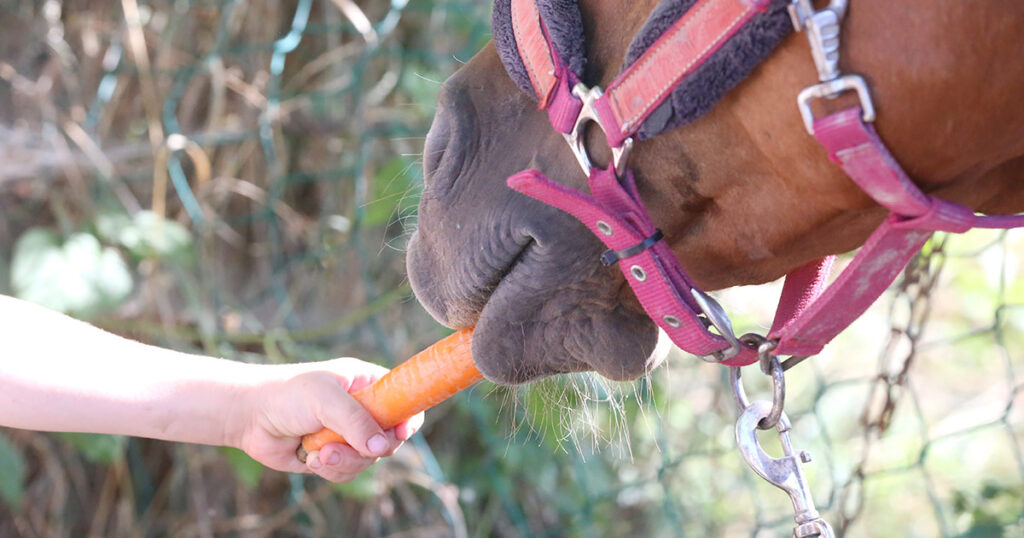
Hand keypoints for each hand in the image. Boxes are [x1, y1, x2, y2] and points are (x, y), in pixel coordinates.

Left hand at [236, 358, 423, 481]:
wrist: (249, 416)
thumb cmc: (287, 394)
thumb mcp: (326, 399)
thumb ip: (356, 421)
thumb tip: (382, 448)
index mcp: (366, 384)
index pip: (403, 399)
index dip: (408, 417)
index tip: (400, 433)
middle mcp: (361, 409)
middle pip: (389, 437)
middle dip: (368, 447)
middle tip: (349, 446)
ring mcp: (347, 433)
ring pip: (368, 459)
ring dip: (346, 461)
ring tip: (319, 454)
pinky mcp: (332, 455)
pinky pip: (347, 472)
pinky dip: (331, 470)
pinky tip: (309, 458)